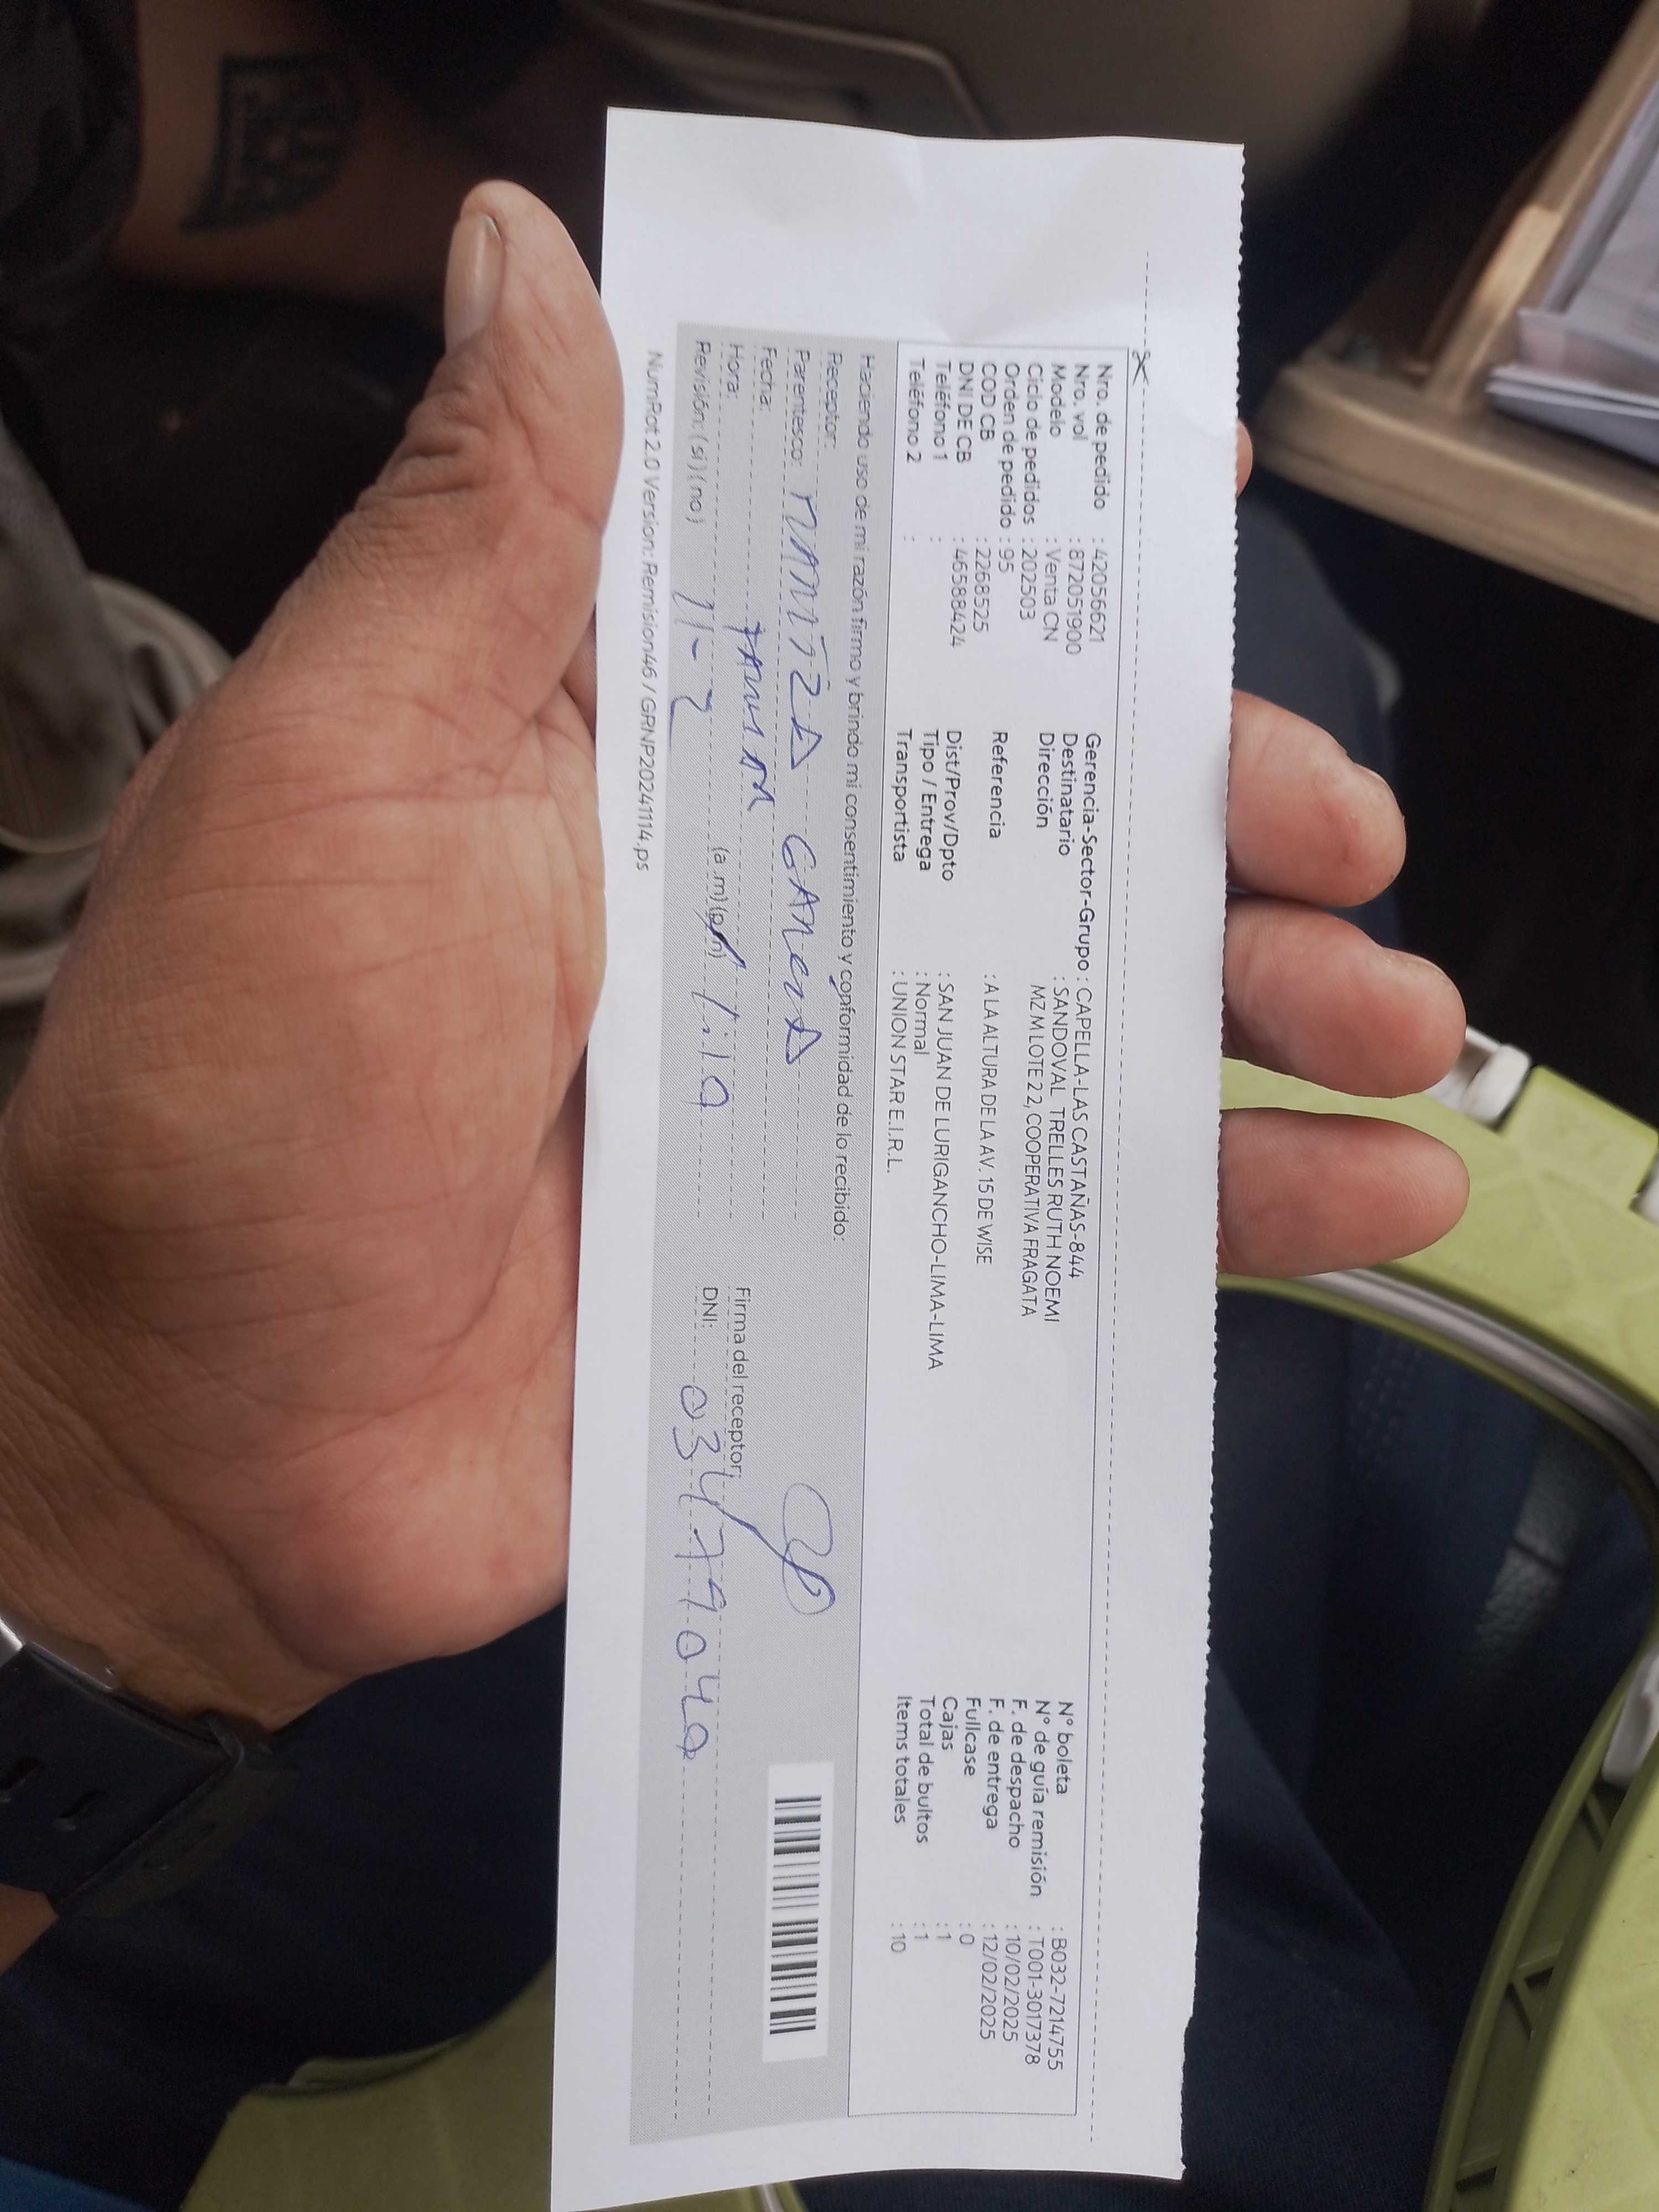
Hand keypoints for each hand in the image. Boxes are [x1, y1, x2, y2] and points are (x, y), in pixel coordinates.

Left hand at [0, 195, 1462, 1735]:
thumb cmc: (232, 1106)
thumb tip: (534, 271)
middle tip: (1334, 825)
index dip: (1026, 559)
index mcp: (634, 768)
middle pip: (1022, 818)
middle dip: (1206, 805)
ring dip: (1263, 1001)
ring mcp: (807, 1102)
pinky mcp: (845, 1268)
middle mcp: (740, 916)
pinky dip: (1220, 1213)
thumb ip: (473, 544)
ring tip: (1397, 1014)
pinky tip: (1364, 1190)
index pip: (863, 610)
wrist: (210, 1459)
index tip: (1184, 511)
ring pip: (1077, 1012)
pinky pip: (1063, 1225)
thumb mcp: (331, 779)